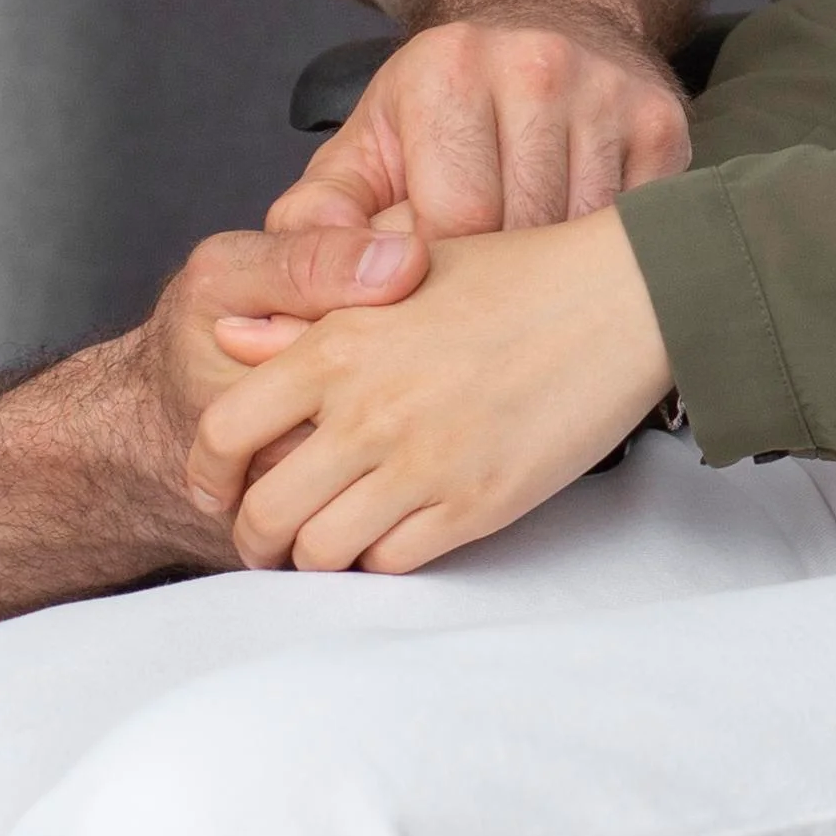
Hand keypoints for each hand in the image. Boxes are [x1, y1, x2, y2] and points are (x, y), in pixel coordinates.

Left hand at [189, 216, 673, 575]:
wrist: (628, 298)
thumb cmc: (524, 273)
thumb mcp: (404, 273)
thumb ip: (310, 312)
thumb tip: (233, 338)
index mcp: (338, 344)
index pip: (224, 431)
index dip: (207, 473)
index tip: (217, 487)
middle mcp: (367, 411)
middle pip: (264, 512)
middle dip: (254, 537)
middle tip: (267, 538)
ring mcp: (422, 464)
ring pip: (322, 551)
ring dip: (313, 558)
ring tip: (326, 544)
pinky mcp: (476, 504)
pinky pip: (393, 562)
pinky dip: (379, 561)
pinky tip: (390, 537)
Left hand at [221, 13, 688, 353]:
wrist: (547, 17)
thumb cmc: (443, 107)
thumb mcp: (366, 146)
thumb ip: (317, 219)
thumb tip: (285, 303)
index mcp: (445, 71)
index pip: (451, 224)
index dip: (436, 281)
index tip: (429, 298)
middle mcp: (535, 66)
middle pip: (522, 233)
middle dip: (495, 287)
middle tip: (477, 313)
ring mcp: (609, 91)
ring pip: (583, 239)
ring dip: (553, 280)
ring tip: (525, 295)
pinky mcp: (665, 120)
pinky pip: (634, 228)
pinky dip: (604, 259)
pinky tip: (577, 261)